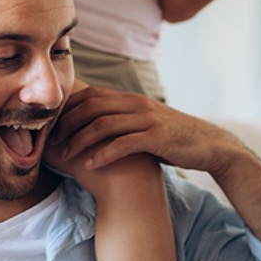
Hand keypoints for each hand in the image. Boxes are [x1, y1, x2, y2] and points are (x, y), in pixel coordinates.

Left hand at [49, 86, 243, 174]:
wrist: (208, 145)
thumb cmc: (171, 137)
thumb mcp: (144, 122)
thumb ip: (121, 120)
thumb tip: (90, 126)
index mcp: (130, 98)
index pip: (90, 95)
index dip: (68, 109)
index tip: (52, 126)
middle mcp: (136, 104)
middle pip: (91, 107)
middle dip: (68, 125)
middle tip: (52, 142)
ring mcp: (147, 119)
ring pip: (103, 125)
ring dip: (80, 141)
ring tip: (65, 156)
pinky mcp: (157, 137)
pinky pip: (123, 143)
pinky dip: (103, 154)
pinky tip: (90, 165)